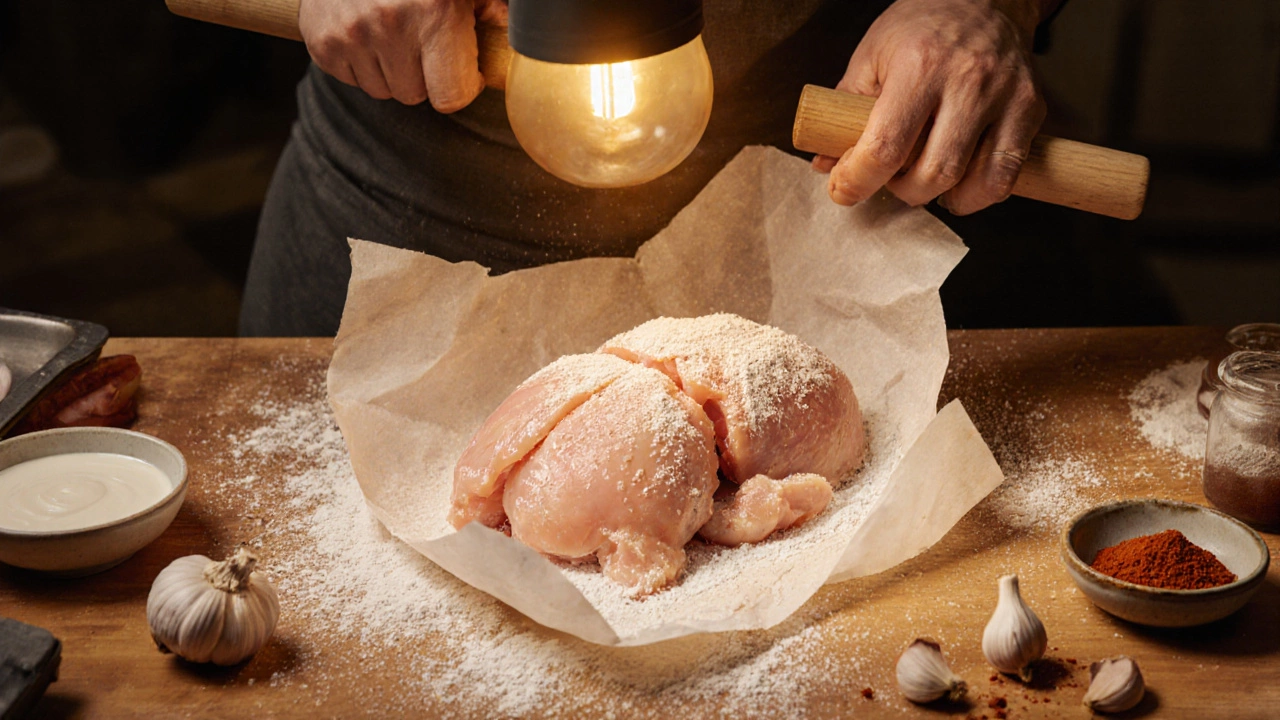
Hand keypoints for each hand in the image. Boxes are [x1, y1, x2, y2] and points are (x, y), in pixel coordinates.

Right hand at [299, 0, 507, 111]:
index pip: (451, 97)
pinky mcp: (323, 42)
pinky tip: (368, 32)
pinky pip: (351, 80)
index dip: (460, 86)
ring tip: (395, 33)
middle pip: (416, 96)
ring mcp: (351, 35)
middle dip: (425, 76)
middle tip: (424, 42)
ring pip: (384, 91)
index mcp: (435, 13)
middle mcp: (391, 25)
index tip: (460, 68)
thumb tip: (522, 42)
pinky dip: (361, 63)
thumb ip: (494, 11)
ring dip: (393, 71)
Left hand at [814, 0, 1048, 214]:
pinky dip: (978, 194)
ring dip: (939, 196)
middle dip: (901, 191)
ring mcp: (1005, 95)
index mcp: (919, 64)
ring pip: (972, 180)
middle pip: (932, 173)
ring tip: (923, 180)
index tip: (843, 188)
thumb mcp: (871, 56)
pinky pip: (1006, 173)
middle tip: (890, 179)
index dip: (857, 180)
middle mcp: (968, 80)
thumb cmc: (921, 28)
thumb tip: (825, 164)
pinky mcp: (1031, 108)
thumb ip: (844, 111)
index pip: (886, 146)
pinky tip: (960, 185)